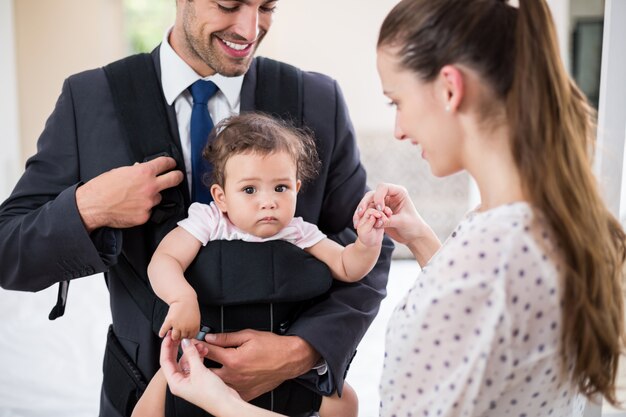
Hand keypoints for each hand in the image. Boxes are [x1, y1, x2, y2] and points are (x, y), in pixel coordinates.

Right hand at [76, 156, 183, 231]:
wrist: (93, 206)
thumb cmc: (102, 187)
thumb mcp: (119, 171)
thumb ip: (135, 170)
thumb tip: (142, 168)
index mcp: (144, 172)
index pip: (165, 163)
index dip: (170, 163)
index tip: (172, 164)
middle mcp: (150, 187)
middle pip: (174, 179)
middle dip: (177, 176)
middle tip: (177, 176)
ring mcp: (149, 202)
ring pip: (159, 197)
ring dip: (152, 196)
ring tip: (136, 197)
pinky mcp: (145, 215)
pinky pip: (149, 210)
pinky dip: (143, 208)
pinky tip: (131, 207)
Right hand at [159, 297, 200, 339]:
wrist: (184, 298)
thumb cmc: (190, 306)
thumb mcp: (196, 318)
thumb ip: (193, 327)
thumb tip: (191, 335)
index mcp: (194, 327)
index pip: (190, 337)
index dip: (187, 337)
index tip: (184, 336)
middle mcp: (186, 327)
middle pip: (182, 338)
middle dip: (180, 336)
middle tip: (178, 335)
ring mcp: (177, 325)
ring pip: (174, 337)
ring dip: (173, 336)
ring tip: (171, 334)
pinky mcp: (170, 321)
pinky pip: (164, 330)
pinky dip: (162, 332)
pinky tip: (161, 334)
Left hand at [160, 333, 241, 414]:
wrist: (226, 403)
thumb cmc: (212, 395)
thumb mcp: (199, 371)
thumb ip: (191, 354)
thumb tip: (185, 342)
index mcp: (175, 383)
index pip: (165, 361)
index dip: (166, 347)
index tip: (169, 336)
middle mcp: (181, 382)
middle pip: (174, 360)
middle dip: (179, 348)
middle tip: (180, 336)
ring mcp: (190, 380)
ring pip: (186, 361)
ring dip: (192, 351)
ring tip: (199, 344)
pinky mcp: (199, 379)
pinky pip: (194, 364)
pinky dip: (198, 356)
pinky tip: (203, 351)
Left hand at [202, 330, 318, 400]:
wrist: (289, 360)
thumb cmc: (272, 347)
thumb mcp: (248, 335)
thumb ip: (226, 337)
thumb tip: (210, 337)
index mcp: (233, 359)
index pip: (208, 351)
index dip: (198, 344)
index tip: (193, 343)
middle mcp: (234, 375)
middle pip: (207, 370)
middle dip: (200, 363)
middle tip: (198, 356)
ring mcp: (239, 386)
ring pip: (216, 383)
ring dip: (210, 375)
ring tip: (210, 367)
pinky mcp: (246, 393)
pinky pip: (229, 391)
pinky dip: (224, 385)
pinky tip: (224, 379)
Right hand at [353, 183, 440, 265]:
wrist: (413, 236)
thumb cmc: (413, 226)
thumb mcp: (402, 222)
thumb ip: (389, 220)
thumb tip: (376, 221)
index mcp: (398, 192)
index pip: (383, 187)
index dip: (379, 197)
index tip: (380, 210)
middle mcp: (389, 196)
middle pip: (372, 194)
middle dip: (365, 203)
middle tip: (361, 213)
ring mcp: (383, 203)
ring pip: (367, 202)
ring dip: (361, 210)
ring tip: (357, 220)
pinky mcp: (378, 212)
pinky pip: (367, 211)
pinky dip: (361, 217)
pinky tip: (357, 223)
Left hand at [355, 207, 386, 247]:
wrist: (372, 242)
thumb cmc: (366, 238)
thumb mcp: (365, 232)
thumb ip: (368, 223)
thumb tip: (373, 216)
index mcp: (362, 216)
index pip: (369, 210)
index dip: (374, 212)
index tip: (379, 216)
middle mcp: (369, 214)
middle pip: (376, 209)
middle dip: (381, 213)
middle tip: (385, 220)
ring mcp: (376, 215)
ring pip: (382, 211)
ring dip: (385, 214)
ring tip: (386, 221)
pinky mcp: (381, 218)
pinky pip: (386, 213)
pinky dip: (388, 215)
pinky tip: (389, 217)